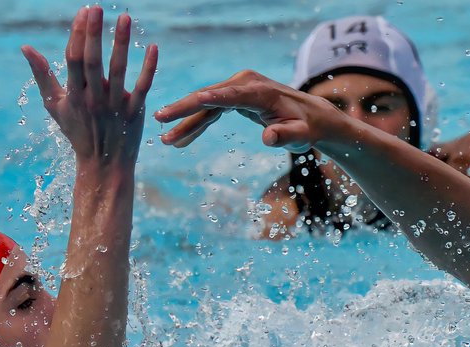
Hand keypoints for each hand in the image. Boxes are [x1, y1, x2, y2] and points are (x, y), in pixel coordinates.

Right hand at [21, 7, 156, 165]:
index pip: (74, 59)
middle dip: (94, 33)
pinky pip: (143, 87)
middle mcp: (93, 99)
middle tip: (96, 8)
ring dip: (122, 43)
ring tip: (125, 18)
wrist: (104, 164)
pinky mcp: (135, 113)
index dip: (78, 34)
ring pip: (118, 70)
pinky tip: (153, 47)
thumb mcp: (54, 105)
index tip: (83, 11)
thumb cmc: (77, 131)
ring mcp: (115, 106)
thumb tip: (26, 47)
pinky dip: (149, 68)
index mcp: (73, 94)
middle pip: (93, 61)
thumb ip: (42, 75)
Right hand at [155, 70, 331, 151]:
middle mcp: (245, 84)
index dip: (202, 101)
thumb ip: (285, 137)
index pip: (225, 96)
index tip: (180, 106)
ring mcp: (238, 88)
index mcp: (259, 91)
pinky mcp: (235, 96)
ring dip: (186, 122)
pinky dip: (197, 123)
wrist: (311, 117)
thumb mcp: (300, 136)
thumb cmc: (306, 127)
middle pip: (208, 97)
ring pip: (206, 105)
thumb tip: (269, 139)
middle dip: (182, 110)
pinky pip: (211, 110)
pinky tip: (182, 138)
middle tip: (158, 121)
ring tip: (167, 140)